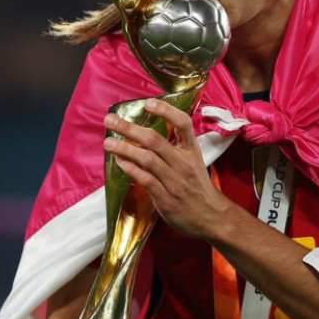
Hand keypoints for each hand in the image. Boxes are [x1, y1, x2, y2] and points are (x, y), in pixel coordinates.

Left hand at [103, 99, 233, 239]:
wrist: (211, 216)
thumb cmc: (198, 187)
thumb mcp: (193, 162)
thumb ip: (175, 148)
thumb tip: (146, 134)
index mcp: (192, 151)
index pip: (183, 124)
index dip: (166, 111)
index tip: (148, 103)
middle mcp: (183, 163)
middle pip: (155, 140)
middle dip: (130, 128)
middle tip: (109, 120)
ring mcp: (174, 181)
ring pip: (148, 159)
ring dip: (125, 149)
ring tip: (108, 143)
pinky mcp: (166, 198)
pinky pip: (146, 180)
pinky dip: (131, 170)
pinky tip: (120, 162)